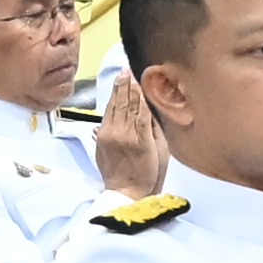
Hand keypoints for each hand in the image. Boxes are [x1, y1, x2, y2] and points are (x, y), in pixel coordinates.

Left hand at [93, 75, 166, 198]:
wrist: (125, 193)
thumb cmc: (150, 174)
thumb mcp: (161, 151)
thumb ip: (155, 128)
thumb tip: (150, 107)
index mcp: (141, 137)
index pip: (141, 106)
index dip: (140, 89)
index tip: (140, 74)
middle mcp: (122, 134)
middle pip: (126, 103)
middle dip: (127, 84)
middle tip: (128, 69)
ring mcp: (108, 136)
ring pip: (114, 107)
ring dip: (118, 90)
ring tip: (121, 76)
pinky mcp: (100, 139)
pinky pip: (106, 116)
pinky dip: (112, 104)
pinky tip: (115, 94)